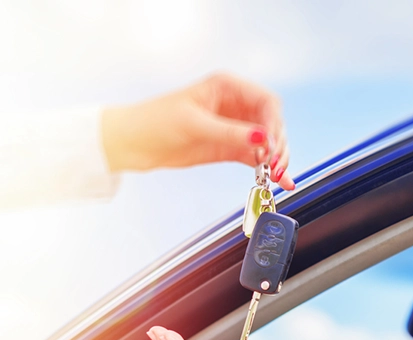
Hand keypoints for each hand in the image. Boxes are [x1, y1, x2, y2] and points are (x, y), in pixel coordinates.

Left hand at [102, 73, 294, 189]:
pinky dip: (268, 168)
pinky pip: (256, 157)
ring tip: (278, 175)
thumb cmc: (155, 122)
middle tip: (275, 164)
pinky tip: (281, 180)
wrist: (131, 143)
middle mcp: (234, 105)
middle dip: (277, 143)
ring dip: (276, 158)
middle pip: (272, 122)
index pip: (266, 102)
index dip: (274, 124)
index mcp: (227, 87)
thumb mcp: (194, 125)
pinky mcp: (229, 148)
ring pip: (267, 141)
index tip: (272, 146)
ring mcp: (233, 127)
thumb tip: (263, 139)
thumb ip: (230, 133)